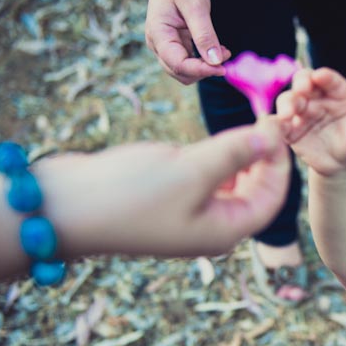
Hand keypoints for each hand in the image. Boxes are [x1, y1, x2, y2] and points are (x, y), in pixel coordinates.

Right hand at [40, 118, 289, 257]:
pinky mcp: (168, 200)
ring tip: (244, 121)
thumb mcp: (191, 169)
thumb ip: (235, 152)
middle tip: (264, 114)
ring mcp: (189, 215)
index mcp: (224, 231)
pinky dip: (213, 157)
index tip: (278, 121)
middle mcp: (211, 227)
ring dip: (239, 153)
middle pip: (254, 190)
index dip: (280, 159)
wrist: (65, 207)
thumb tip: (272, 136)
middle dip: (262, 154)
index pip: (271, 197)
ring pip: (229, 182)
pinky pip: (204, 178)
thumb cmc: (129, 195)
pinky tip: (211, 139)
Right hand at [144, 0, 230, 83]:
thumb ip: (204, 34)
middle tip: (225, 55)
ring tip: (223, 51)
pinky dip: (203, 60)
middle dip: (203, 70)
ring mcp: (164, 46)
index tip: (222, 68)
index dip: (201, 70)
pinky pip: (188, 61)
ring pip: (184, 71)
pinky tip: (217, 49)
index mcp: (158, 35)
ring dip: (204, 66)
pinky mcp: (174, 45)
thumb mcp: (196, 6)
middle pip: (180, 73)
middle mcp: (157, 45)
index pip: (178, 64)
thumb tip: (215, 61)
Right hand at [276, 68, 345, 175]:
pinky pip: (280, 124)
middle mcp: (318, 98)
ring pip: (290, 99)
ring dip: (288, 103)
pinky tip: (279, 126)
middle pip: (306, 82)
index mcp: (340, 94)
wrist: (340, 167)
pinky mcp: (290, 129)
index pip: (332, 81)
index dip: (326, 77)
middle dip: (302, 82)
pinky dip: (277, 123)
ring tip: (288, 113)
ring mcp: (302, 112)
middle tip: (302, 88)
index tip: (320, 75)